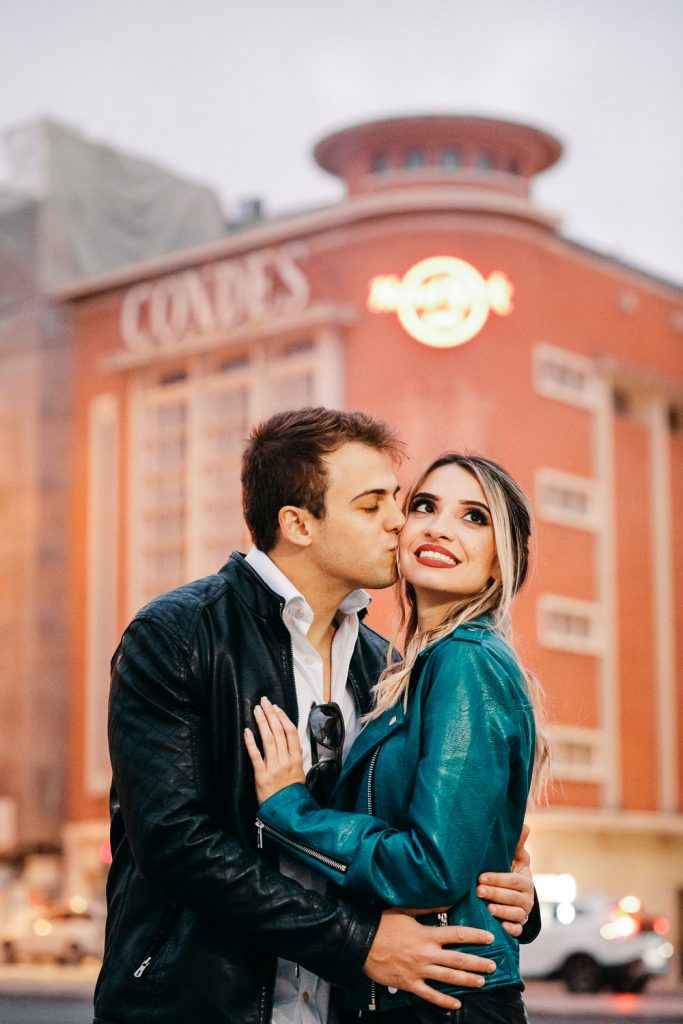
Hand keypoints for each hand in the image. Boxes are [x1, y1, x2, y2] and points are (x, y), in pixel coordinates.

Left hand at [244, 696, 304, 803]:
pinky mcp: (261, 775)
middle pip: (278, 732)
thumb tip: (287, 737)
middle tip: (264, 701)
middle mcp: (286, 760)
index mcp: (296, 758)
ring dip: (262, 722)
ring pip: (268, 740)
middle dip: (271, 714)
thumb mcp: (299, 771)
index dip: (283, 718)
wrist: (287, 811)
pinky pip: (255, 756)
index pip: (291, 732)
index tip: (276, 708)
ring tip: (256, 710)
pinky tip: (247, 731)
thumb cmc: (292, 791)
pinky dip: (251, 742)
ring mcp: (273, 767)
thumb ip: (293, 755)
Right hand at [364, 909, 495, 1009]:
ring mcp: (419, 970)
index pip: (457, 934)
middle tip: (493, 966)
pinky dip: (444, 1001)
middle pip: (458, 959)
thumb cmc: (382, 923)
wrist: (362, 942)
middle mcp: (426, 953)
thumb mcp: (404, 910)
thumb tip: (446, 902)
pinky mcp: (409, 983)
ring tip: (481, 982)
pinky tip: (456, 1004)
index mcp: (427, 934)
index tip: (489, 937)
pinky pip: (430, 995)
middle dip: (478, 963)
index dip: (475, 936)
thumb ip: (427, 908)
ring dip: (467, 980)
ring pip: (448, 978)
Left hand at [476, 823, 533, 935]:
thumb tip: (525, 825)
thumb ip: (517, 844)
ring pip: (516, 914)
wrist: (516, 895)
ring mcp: (524, 913)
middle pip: (513, 897)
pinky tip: (501, 927)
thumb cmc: (512, 871)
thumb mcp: (516, 858)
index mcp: (525, 880)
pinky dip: (511, 929)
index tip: (481, 877)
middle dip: (495, 894)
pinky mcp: (519, 925)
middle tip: (479, 891)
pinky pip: (518, 930)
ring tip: (488, 908)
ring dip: (502, 911)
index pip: (513, 880)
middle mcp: (527, 898)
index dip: (498, 879)